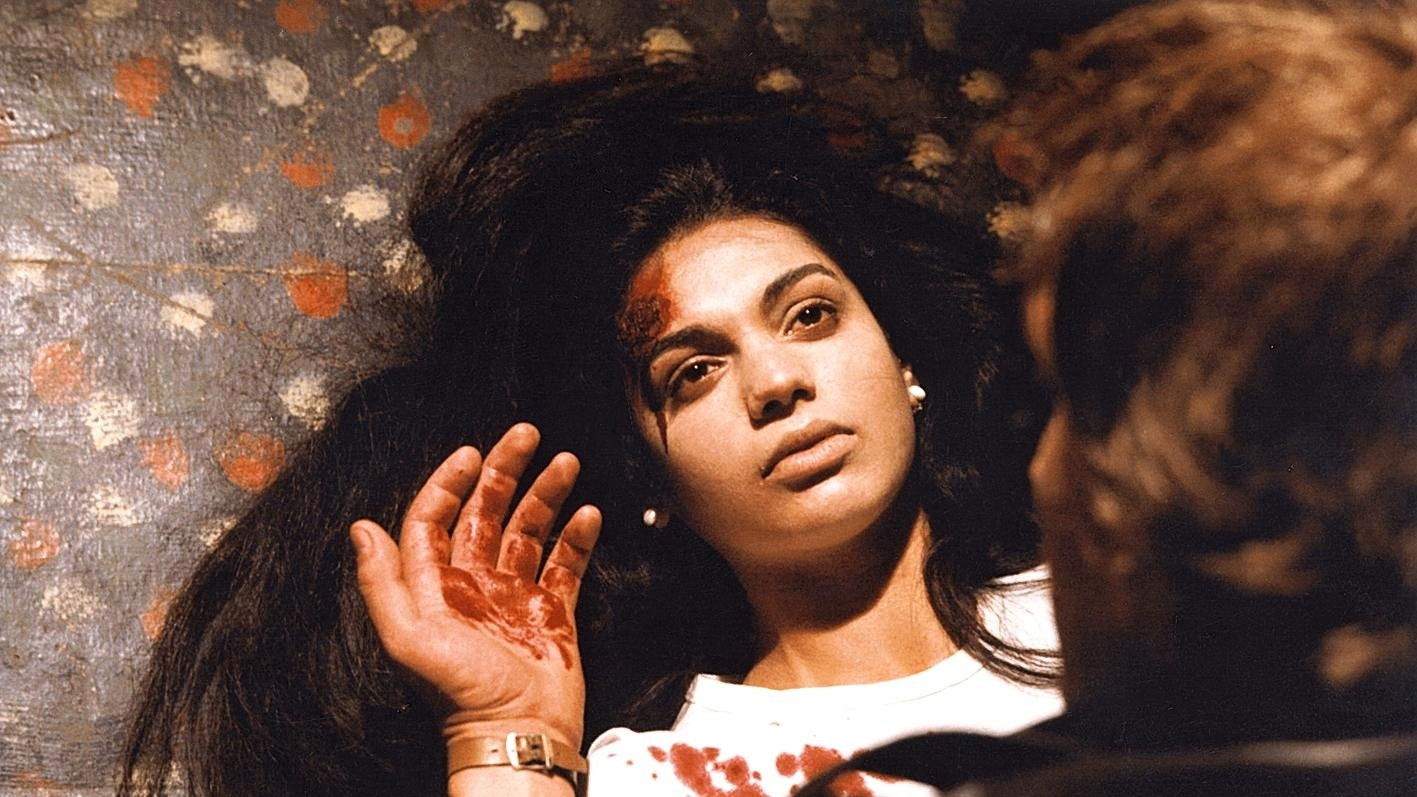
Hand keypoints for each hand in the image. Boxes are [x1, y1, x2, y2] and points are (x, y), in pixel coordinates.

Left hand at [351, 423, 601, 748]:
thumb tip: (360, 528)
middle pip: (487, 512)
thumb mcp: (407, 638)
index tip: (471, 453)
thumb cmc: (458, 694)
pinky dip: (577, 536)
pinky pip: (564, 564)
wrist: (516, 731)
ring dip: (546, 493)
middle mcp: (475, 584)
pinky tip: (587, 514)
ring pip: (529, 529)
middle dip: (506, 470)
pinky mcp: (552, 612)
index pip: (436, 518)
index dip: (450, 482)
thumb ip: (383, 582)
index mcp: (436, 586)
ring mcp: (515, 596)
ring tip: (566, 463)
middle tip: (527, 434)